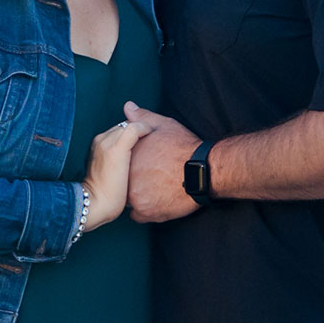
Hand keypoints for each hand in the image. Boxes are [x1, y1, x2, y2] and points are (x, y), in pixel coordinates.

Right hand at [79, 118, 154, 232]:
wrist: (96, 203)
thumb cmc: (106, 195)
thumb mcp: (113, 177)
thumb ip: (120, 166)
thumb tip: (129, 166)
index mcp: (99, 145)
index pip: (120, 130)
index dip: (134, 133)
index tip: (147, 143)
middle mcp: (101, 139)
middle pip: (124, 126)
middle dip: (138, 130)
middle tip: (154, 139)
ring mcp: (107, 142)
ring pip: (128, 124)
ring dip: (142, 128)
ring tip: (156, 137)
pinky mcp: (116, 148)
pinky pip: (134, 129)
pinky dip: (145, 129)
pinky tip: (154, 136)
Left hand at [124, 101, 201, 223]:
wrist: (204, 171)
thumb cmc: (183, 147)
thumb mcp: (162, 125)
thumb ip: (142, 117)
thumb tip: (127, 107)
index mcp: (127, 157)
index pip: (120, 162)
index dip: (130, 163)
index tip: (142, 164)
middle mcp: (127, 179)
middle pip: (123, 181)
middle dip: (132, 179)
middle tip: (149, 177)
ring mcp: (136, 198)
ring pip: (129, 199)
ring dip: (138, 195)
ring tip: (153, 190)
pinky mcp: (148, 213)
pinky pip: (137, 215)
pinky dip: (144, 210)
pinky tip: (154, 202)